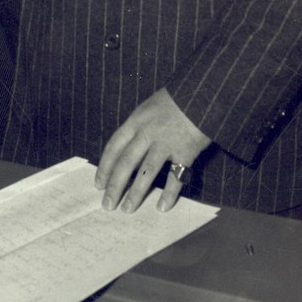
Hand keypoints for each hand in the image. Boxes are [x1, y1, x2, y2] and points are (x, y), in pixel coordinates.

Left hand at [94, 88, 210, 214]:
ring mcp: (166, 143)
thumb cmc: (176, 99)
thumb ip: (139, 127)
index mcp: (136, 120)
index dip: (105, 167)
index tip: (98, 184)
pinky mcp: (185, 152)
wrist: (203, 92)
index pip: (114, 147)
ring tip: (127, 209)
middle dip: (114, 186)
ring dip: (135, 194)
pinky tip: (162, 207)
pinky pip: (175, 178)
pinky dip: (169, 195)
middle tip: (107, 204)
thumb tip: (127, 150)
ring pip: (146, 173)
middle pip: (126, 163)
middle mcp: (147, 132)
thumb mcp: (150, 107)